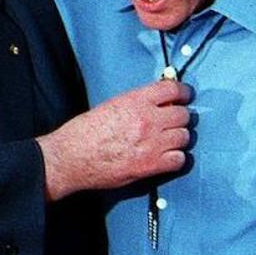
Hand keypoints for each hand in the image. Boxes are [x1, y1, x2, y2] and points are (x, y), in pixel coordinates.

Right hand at [37, 80, 191, 200]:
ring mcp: (151, 143)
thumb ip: (136, 103)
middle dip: (180, 118)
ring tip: (170, 141)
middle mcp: (147, 120)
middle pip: (183, 115)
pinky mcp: (150, 165)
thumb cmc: (84, 133)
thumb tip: (156, 103)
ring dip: (179, 138)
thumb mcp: (110, 105)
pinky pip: (179, 160)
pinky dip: (176, 158)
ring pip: (184, 137)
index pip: (173, 89)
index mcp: (136, 101)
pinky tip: (168, 157)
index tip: (185, 96)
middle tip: (174, 122)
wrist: (70, 157)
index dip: (183, 92)